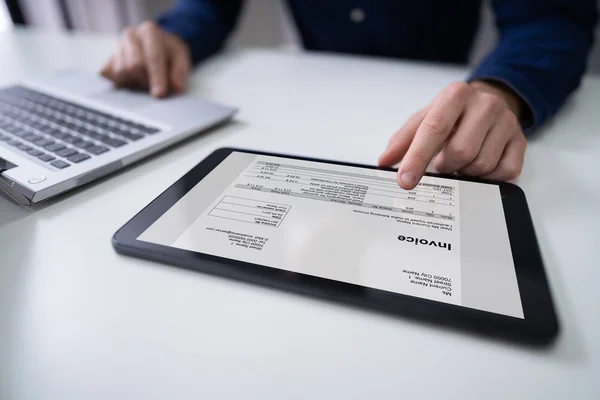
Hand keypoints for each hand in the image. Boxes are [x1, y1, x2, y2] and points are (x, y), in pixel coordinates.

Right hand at [100, 21, 190, 97]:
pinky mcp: (109, 59)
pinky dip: (123, 82)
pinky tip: (133, 79)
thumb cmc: (169, 52)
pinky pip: (111, 76)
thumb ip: (180, 72)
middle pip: (134, 66)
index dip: (157, 77)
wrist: (158, 45)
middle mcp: (131, 35)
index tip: (159, 94)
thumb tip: (176, 86)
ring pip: (122, 72)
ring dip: (135, 82)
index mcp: (150, 31)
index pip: (152, 57)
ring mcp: (117, 46)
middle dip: (146, 80)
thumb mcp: (181, 58)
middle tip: (155, 86)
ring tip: (146, 79)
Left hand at [378, 81, 526, 189]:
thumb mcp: (424, 118)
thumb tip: (384, 162)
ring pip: (481, 165)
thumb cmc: (452, 114)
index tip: (405, 180)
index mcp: (456, 95)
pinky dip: (486, 178)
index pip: (434, 129)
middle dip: (446, 165)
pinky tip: (478, 166)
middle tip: (443, 162)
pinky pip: (503, 173)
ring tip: (460, 161)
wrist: (490, 101)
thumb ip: (402, 140)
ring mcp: (506, 122)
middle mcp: (485, 104)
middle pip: (461, 151)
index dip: (417, 158)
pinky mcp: (520, 142)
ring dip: (464, 171)